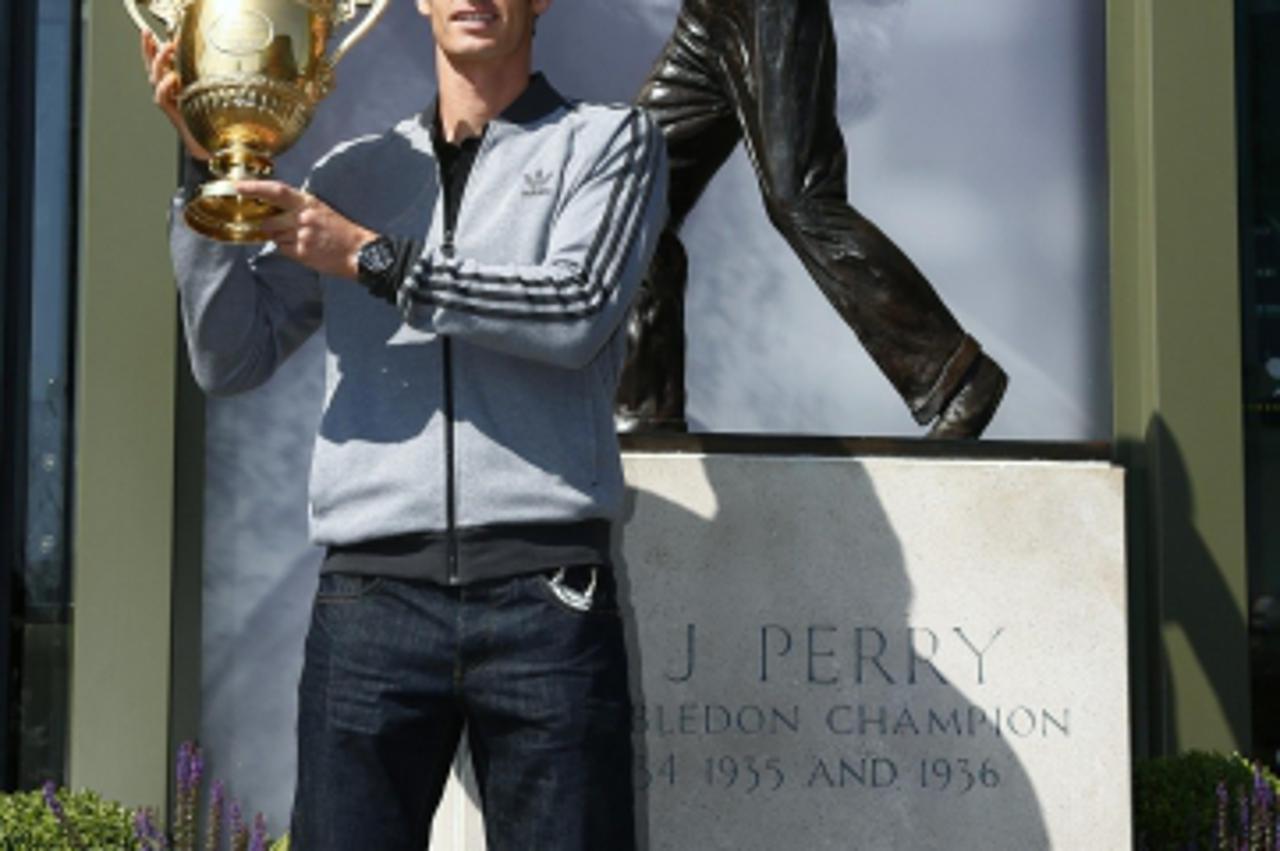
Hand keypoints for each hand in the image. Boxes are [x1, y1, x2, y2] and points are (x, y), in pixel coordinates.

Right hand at [140, 31, 209, 160]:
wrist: (210, 143)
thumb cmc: (212, 117)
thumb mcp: (208, 91)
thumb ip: (204, 76)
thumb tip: (214, 57)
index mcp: (174, 83)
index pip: (159, 61)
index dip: (152, 46)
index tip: (149, 31)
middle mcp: (167, 90)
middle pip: (151, 66)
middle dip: (148, 48)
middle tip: (148, 33)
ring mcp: (167, 100)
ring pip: (155, 77)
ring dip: (159, 61)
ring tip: (167, 47)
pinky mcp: (171, 111)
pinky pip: (161, 96)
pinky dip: (166, 85)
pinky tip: (172, 77)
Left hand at [238, 180, 376, 279]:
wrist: (359, 252)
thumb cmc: (342, 231)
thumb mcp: (322, 211)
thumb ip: (299, 209)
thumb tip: (276, 212)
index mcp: (308, 203)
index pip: (276, 191)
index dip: (255, 188)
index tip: (238, 187)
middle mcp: (302, 217)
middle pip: (269, 220)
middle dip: (267, 225)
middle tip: (272, 226)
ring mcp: (301, 236)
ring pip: (274, 237)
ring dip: (279, 238)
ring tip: (297, 239)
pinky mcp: (302, 252)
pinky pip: (283, 250)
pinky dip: (287, 249)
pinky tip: (302, 249)